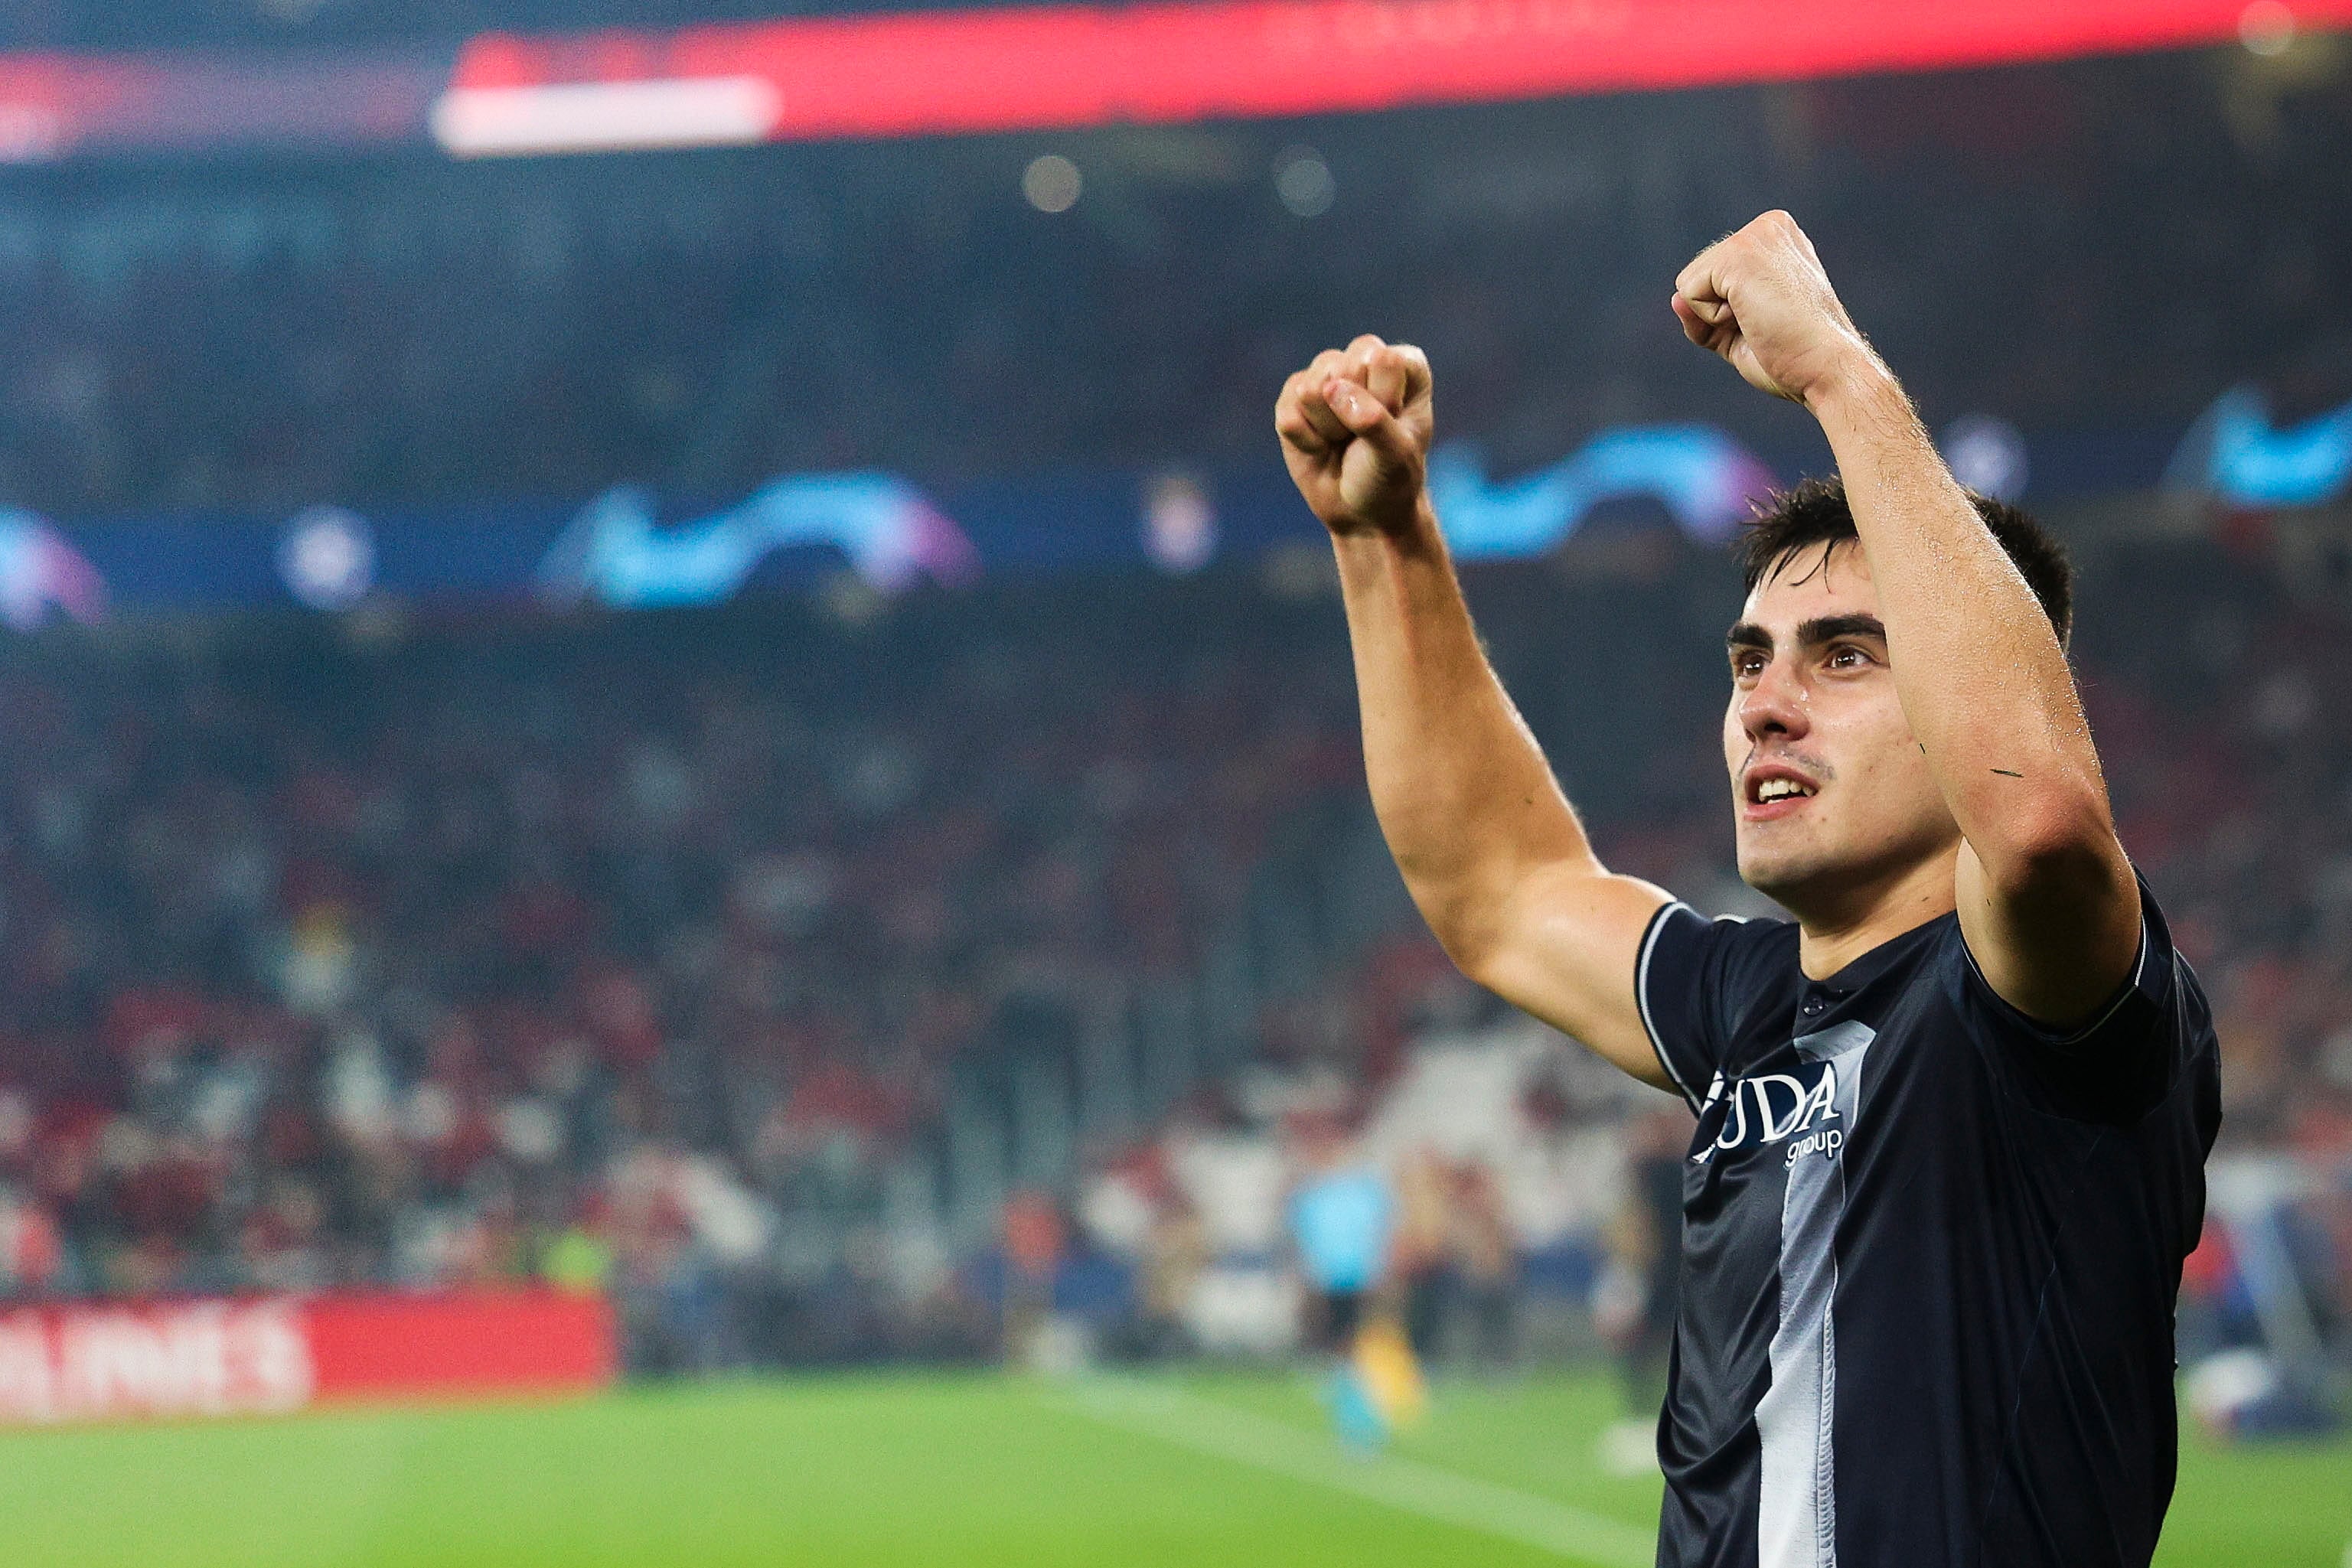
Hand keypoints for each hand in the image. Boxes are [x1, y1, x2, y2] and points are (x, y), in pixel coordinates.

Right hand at [1274, 335, 1433, 534]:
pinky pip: (1288, 412)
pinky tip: (1319, 446)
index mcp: (1401, 365)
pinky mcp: (1293, 396)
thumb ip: (1373, 419)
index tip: (1393, 429)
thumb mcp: (1396, 455)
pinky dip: (1304, 440)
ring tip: (1342, 441)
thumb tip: (1330, 389)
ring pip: (1311, 389)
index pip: (1383, 360)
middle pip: (1342, 368)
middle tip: (1362, 439)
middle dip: (1350, 416)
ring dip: (1327, 428)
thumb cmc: (1389, 478)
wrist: (1361, 512)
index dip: (1383, 401)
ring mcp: (1325, 375)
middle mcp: (1362, 361)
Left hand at [1672, 211, 1886, 410]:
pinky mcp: (1739, 253)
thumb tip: (1675, 300)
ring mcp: (1755, 236)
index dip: (1728, 312)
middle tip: (1766, 326)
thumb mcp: (1741, 333)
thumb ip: (1706, 315)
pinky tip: (1753, 319)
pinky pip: (1688, 294)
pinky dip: (1712, 319)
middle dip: (1719, 314)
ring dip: (1716, 318)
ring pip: (1689, 285)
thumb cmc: (1793, 356)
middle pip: (1698, 276)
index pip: (1714, 275)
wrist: (1826, 368)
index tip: (1771, 320)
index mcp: (1776, 238)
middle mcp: (1768, 226)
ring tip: (1762, 321)